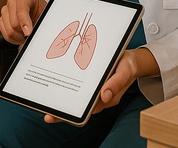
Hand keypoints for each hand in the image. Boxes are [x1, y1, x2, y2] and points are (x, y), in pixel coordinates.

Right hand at [0, 0, 46, 44]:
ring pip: (9, 31)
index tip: (29, 32)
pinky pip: (6, 35)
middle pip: (14, 23)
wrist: (36, 10)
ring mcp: (5, 10)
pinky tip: (21, 34)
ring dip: (19, 36)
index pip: (21, 10)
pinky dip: (14, 39)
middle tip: (31, 32)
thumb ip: (40, 20)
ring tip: (26, 33)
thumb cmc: (40, 10)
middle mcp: (12, 1)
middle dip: (24, 32)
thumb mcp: (45, 13)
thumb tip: (33, 32)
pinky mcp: (1, 20)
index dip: (24, 23)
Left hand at [43, 48, 158, 122]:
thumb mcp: (125, 70)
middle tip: (48, 116)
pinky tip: (54, 90)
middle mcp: (99, 98)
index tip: (61, 116)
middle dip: (65, 113)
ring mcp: (95, 93)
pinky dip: (67, 92)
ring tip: (45, 106)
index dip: (75, 114)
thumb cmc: (127, 65)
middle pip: (81, 108)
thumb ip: (116, 83)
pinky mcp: (91, 86)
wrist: (132, 60)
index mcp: (108, 97)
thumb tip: (104, 96)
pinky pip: (79, 91)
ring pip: (78, 101)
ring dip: (63, 103)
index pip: (90, 109)